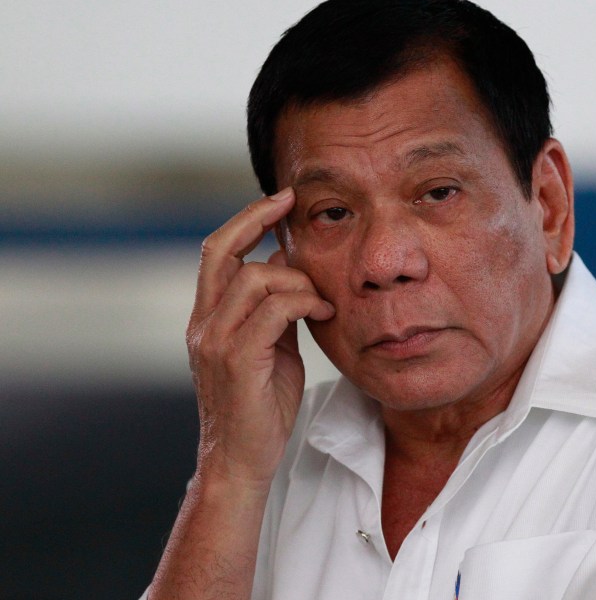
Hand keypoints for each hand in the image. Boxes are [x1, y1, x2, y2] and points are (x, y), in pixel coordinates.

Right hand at [186, 188, 334, 488]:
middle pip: (221, 250)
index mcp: (208, 317)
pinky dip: (304, 303)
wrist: (242, 460)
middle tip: (293, 206)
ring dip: (298, 280)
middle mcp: (203, 323)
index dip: (246, 221)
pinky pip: (274, 310)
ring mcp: (215, 340)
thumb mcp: (269, 348)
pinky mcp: (236, 358)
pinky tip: (325, 315)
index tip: (279, 201)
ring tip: (322, 300)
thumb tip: (292, 273)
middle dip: (258, 219)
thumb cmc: (260, 406)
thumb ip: (275, 312)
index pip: (217, 252)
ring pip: (255, 277)